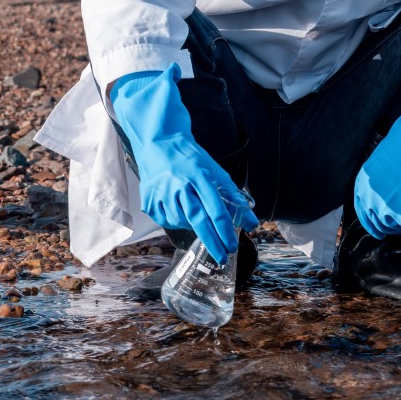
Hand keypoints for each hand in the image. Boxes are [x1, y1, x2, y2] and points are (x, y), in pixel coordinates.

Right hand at [111, 65, 257, 262]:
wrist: (160, 142)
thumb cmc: (192, 159)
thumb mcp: (216, 172)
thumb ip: (234, 198)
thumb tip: (251, 224)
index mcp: (200, 176)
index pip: (215, 209)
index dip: (224, 231)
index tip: (231, 246)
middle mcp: (180, 184)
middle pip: (198, 219)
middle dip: (212, 241)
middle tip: (221, 257)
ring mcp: (162, 191)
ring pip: (180, 221)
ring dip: (191, 225)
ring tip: (195, 217)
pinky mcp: (149, 197)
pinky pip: (164, 220)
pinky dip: (174, 220)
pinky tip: (179, 211)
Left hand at [354, 55, 400, 238]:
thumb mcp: (384, 162)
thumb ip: (380, 180)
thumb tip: (388, 192)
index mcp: (362, 180)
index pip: (360, 210)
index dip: (370, 222)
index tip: (379, 231)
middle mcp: (368, 193)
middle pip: (375, 222)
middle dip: (388, 228)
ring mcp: (383, 201)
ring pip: (392, 225)